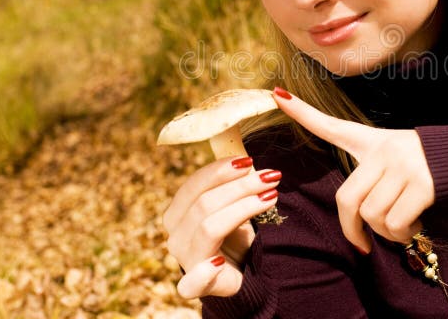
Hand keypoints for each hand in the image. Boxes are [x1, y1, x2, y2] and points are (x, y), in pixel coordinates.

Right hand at [162, 156, 280, 298]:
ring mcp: (185, 260)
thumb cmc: (233, 234)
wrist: (238, 273)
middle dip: (241, 186)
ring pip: (210, 227)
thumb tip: (249, 162)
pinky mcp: (197, 286)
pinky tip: (218, 263)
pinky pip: (192, 282)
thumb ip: (233, 185)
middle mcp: (176, 235)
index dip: (220, 170)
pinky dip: (204, 272)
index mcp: (178, 213)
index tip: (249, 160)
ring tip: (271, 196)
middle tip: (270, 177)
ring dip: (244, 208)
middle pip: (204, 203)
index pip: (195, 185)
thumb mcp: (232, 206)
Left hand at [272, 87, 433, 252]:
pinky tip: (416, 225)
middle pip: (348, 200)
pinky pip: (397, 222)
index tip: (278, 94)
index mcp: (373, 142)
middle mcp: (384, 151)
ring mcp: (403, 166)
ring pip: (373, 216)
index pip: (332, 126)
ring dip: (386, 234)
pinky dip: (403, 234)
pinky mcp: (422, 183)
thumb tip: (358, 229)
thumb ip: (372, 181)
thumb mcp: (396, 160)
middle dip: (354, 230)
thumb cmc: (428, 168)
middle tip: (364, 242)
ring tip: (403, 225)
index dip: (304, 113)